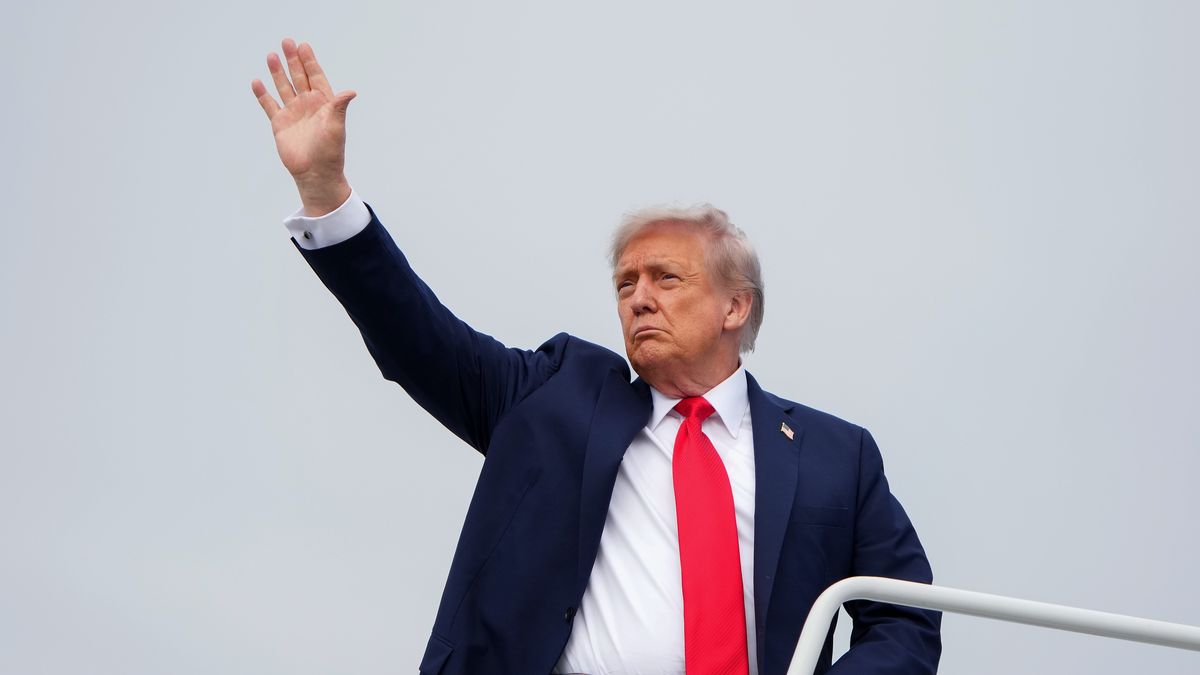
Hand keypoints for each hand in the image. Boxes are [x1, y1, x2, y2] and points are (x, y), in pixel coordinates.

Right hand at [252, 38, 355, 215]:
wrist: (315, 173)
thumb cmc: (330, 152)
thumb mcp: (336, 126)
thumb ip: (339, 107)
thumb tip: (351, 91)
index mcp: (323, 103)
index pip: (316, 76)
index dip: (309, 62)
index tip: (303, 46)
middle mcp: (307, 105)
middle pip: (299, 77)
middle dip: (293, 60)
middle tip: (286, 42)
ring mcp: (293, 113)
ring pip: (284, 87)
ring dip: (277, 72)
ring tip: (271, 55)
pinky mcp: (280, 124)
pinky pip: (269, 105)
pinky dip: (263, 94)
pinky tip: (257, 82)